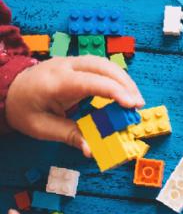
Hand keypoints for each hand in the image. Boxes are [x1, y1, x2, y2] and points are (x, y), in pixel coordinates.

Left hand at [5, 56, 143, 156]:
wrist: (10, 90)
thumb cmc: (26, 110)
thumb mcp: (43, 128)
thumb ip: (70, 136)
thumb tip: (91, 150)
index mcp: (55, 82)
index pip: (90, 81)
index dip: (114, 91)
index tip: (131, 105)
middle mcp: (65, 66)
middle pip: (101, 66)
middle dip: (125, 84)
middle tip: (139, 105)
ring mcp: (71, 63)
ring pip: (104, 63)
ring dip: (123, 80)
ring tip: (135, 101)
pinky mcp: (77, 66)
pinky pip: (100, 67)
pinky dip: (116, 79)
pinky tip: (124, 94)